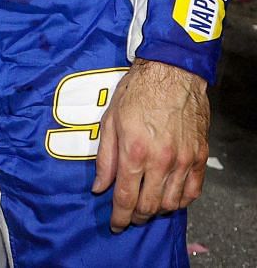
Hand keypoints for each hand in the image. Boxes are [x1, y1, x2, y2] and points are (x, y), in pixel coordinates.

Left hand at [93, 59, 209, 231]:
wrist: (172, 75)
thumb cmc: (136, 93)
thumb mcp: (109, 121)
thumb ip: (104, 158)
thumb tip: (99, 187)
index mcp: (134, 152)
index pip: (125, 197)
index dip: (119, 216)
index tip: (115, 225)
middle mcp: (161, 161)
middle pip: (149, 206)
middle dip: (136, 217)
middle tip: (128, 217)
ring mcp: (183, 161)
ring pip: (172, 203)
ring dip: (158, 211)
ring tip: (147, 207)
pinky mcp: (199, 157)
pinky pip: (193, 191)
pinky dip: (181, 201)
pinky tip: (170, 198)